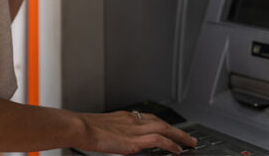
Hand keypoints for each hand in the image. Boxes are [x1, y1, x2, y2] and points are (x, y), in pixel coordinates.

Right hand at [79, 111, 197, 154]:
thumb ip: (110, 133)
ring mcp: (134, 129)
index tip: (168, 129)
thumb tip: (111, 139)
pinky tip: (178, 150)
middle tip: (188, 137)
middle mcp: (132, 120)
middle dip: (176, 130)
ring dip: (180, 136)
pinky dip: (171, 145)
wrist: (79, 127)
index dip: (161, 124)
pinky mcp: (134, 140)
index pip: (148, 118)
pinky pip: (159, 141)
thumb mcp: (99, 127)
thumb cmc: (82, 128)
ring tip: (190, 143)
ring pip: (165, 129)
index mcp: (123, 117)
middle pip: (160, 122)